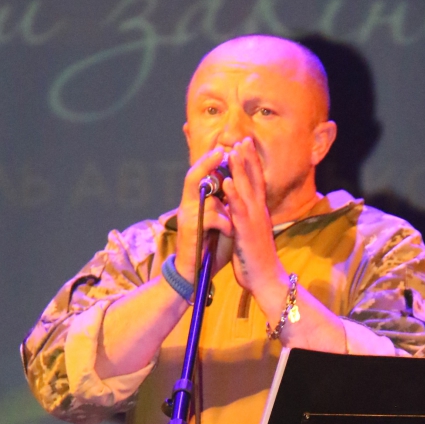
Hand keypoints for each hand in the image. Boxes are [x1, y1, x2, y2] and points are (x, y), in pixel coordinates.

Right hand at [174, 147, 234, 282]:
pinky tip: (230, 231)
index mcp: (197, 202)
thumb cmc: (210, 248)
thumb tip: (237, 188)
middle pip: (194, 176)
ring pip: (207, 198)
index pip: (201, 174)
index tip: (228, 148)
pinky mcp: (189, 230)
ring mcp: (187, 217)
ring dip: (224, 207)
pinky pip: (211, 216)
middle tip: (223, 151)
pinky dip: (224, 223)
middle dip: (208, 163)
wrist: (195, 275)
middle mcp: (188, 206)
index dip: (212, 161)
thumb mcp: (222, 222)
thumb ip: (226, 205)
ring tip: (233, 221)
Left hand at [223, 138, 288, 321]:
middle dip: (248, 158)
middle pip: (254, 180)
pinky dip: (233, 195)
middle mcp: (259, 213)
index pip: (257, 183)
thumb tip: (244, 212)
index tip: (246, 145)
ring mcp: (253, 221)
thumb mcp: (254, 235)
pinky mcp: (246, 232)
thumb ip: (249, 221)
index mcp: (259, 213)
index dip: (252, 163)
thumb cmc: (257, 261)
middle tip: (243, 138)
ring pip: (247, 190)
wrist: (267, 280)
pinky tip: (227, 182)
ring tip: (235, 151)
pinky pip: (238, 211)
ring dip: (241, 169)